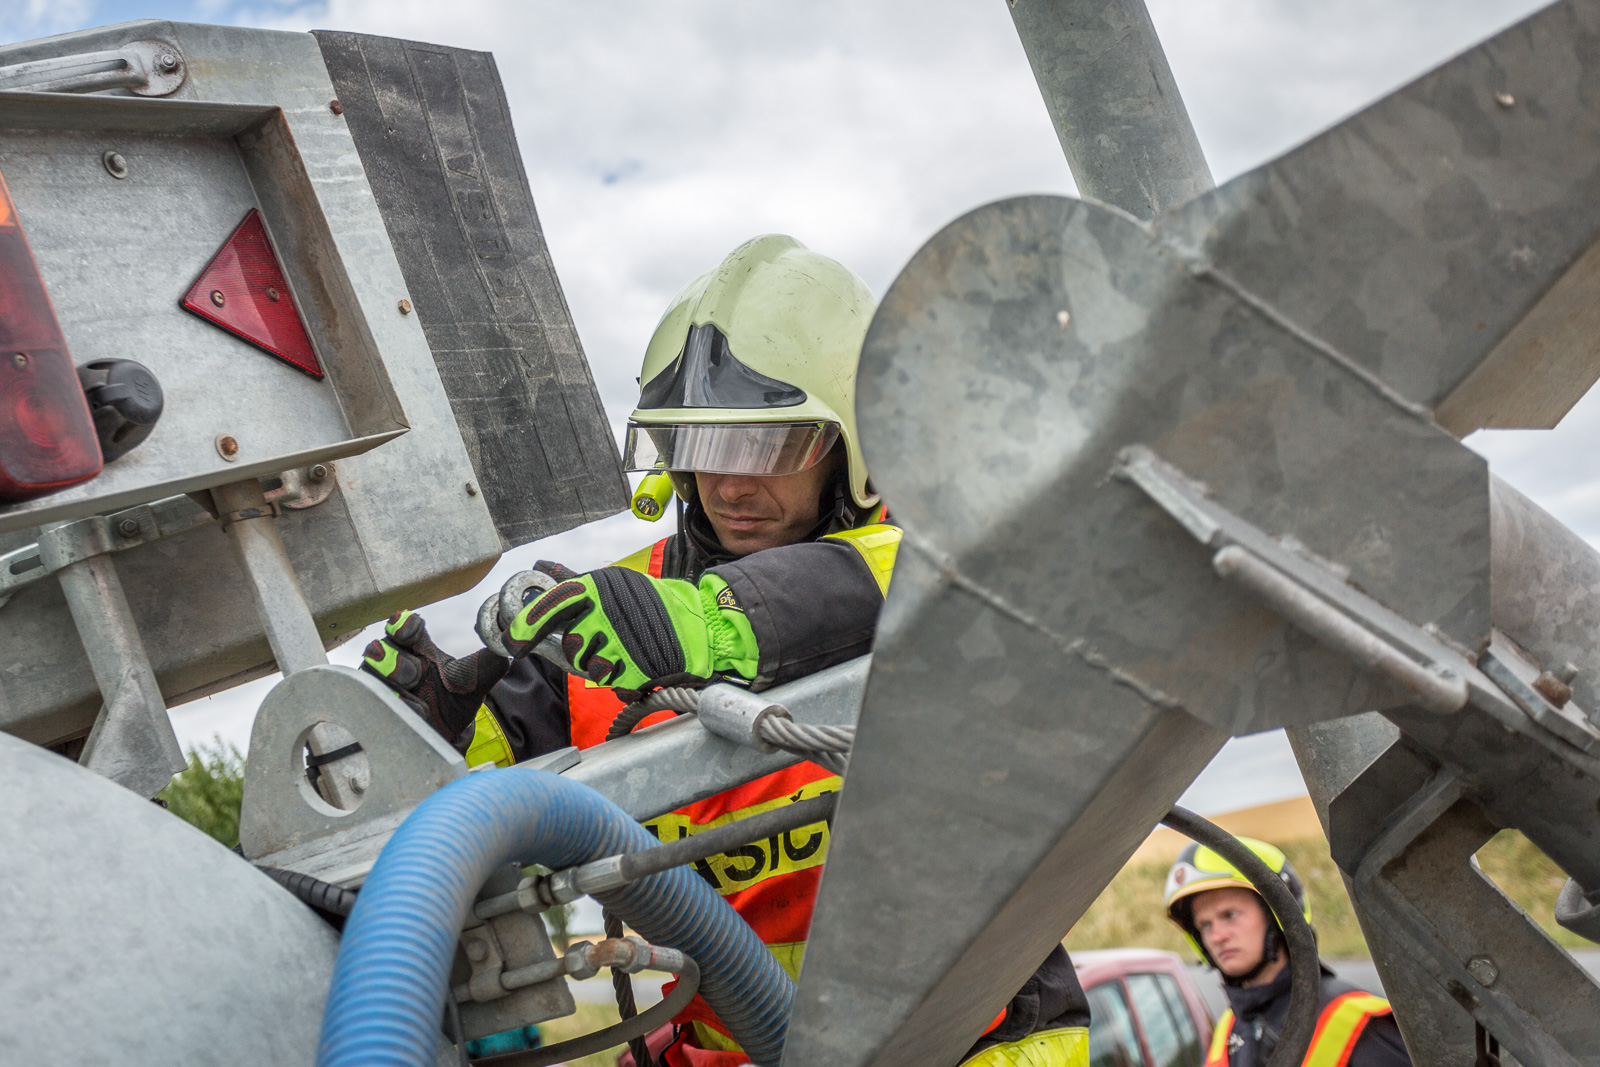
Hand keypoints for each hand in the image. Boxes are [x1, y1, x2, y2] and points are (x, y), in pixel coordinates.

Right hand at [361, 609, 508, 742]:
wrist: (451, 736)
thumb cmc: (456, 699)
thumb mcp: (475, 680)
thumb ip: (490, 662)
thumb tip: (508, 640)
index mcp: (417, 648)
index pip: (402, 627)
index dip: (403, 624)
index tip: (412, 629)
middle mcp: (394, 665)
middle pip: (379, 650)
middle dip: (395, 660)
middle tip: (416, 674)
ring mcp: (383, 689)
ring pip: (370, 678)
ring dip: (391, 685)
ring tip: (414, 695)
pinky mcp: (379, 714)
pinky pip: (374, 708)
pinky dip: (396, 710)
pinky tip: (415, 715)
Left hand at [504, 566, 757, 700]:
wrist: (701, 625)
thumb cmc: (655, 605)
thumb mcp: (615, 584)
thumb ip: (575, 582)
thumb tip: (542, 565)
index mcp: (598, 588)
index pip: (551, 606)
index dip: (525, 626)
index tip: (511, 643)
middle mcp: (605, 612)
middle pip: (572, 645)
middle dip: (586, 650)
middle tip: (608, 642)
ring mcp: (619, 642)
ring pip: (591, 667)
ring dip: (605, 665)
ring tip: (627, 652)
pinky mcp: (633, 668)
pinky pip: (613, 683)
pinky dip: (623, 679)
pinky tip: (637, 665)